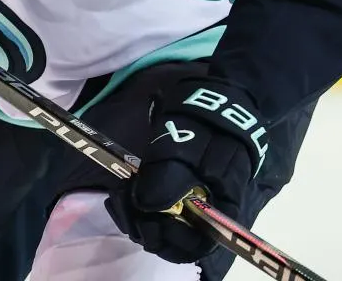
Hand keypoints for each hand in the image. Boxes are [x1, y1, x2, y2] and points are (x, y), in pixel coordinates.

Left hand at [105, 76, 267, 263]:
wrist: (216, 96)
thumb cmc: (206, 121)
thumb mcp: (187, 144)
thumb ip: (170, 177)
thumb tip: (146, 206)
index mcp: (222, 207)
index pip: (196, 245)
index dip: (168, 240)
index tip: (142, 221)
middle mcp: (210, 212)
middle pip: (176, 239)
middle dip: (145, 226)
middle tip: (120, 203)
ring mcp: (196, 201)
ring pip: (165, 225)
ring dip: (139, 216)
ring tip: (119, 196)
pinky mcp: (181, 190)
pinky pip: (161, 209)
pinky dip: (141, 204)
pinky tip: (124, 192)